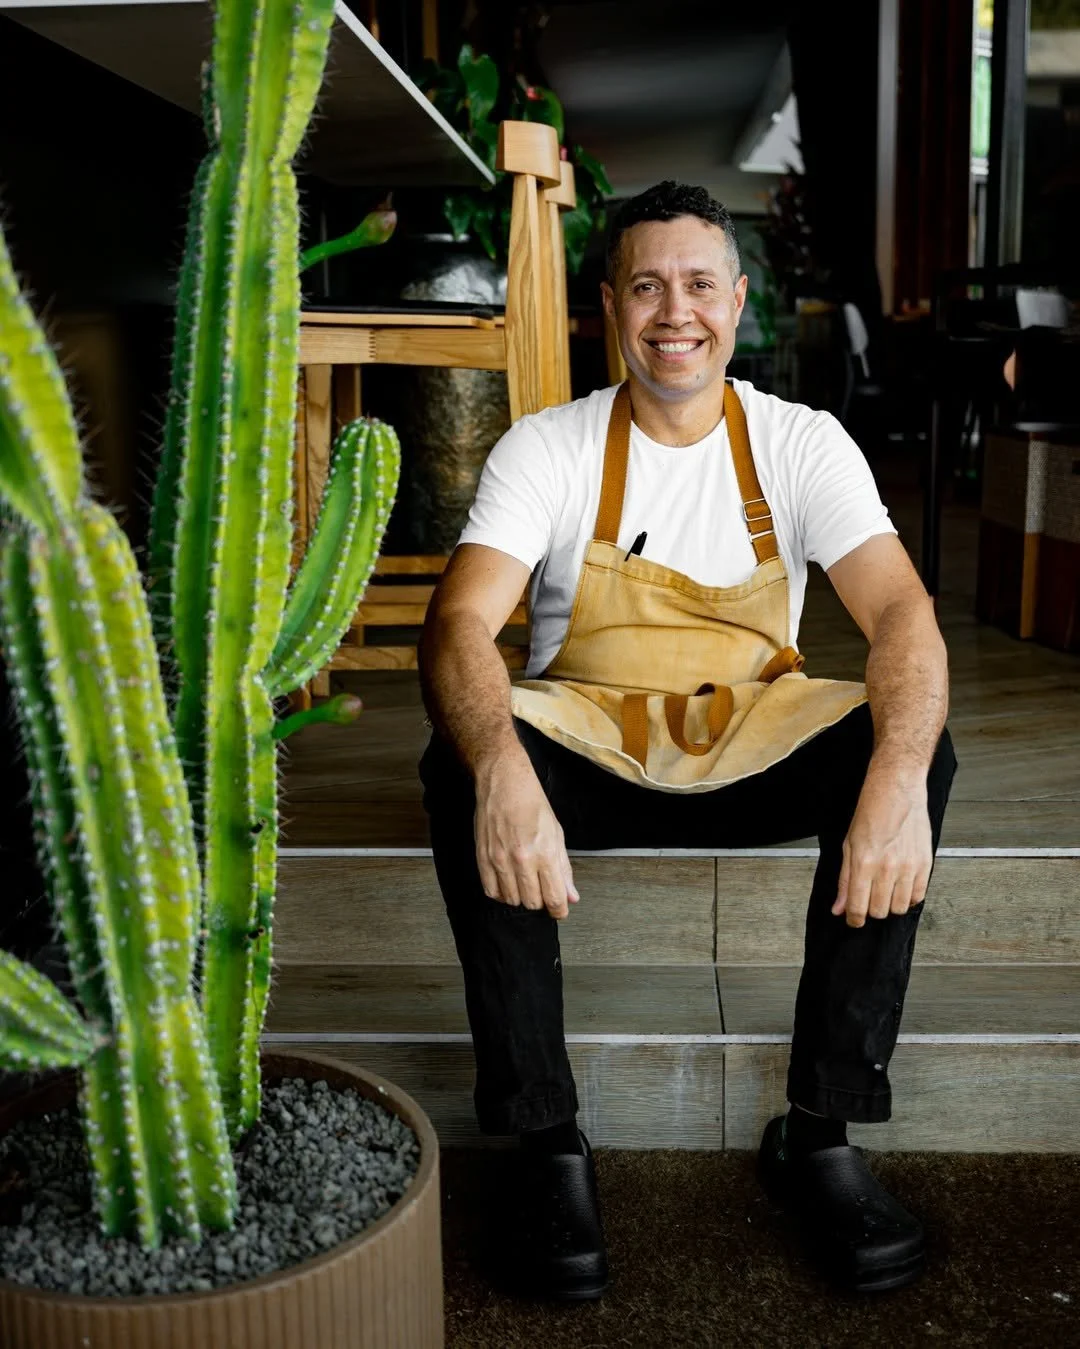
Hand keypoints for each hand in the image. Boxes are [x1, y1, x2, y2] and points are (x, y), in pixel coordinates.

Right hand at [474, 751, 578, 919]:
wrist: (504, 783)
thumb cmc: (531, 803)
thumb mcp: (556, 834)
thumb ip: (563, 868)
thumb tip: (571, 895)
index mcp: (545, 853)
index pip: (554, 897)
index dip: (559, 910)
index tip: (560, 910)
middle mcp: (522, 859)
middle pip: (533, 903)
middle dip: (541, 901)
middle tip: (542, 889)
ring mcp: (500, 860)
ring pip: (512, 900)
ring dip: (521, 897)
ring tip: (525, 882)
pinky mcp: (483, 858)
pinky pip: (491, 891)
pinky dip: (502, 893)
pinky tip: (508, 883)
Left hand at [833, 762, 932, 928]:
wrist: (897, 790)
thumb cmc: (870, 813)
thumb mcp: (848, 845)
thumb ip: (845, 880)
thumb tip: (839, 908)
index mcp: (864, 863)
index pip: (858, 908)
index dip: (854, 919)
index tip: (853, 919)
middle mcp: (887, 868)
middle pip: (880, 911)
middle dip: (871, 910)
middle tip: (868, 898)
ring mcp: (909, 867)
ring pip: (900, 908)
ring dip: (890, 905)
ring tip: (884, 890)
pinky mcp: (925, 864)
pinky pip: (918, 896)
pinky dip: (908, 897)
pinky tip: (900, 885)